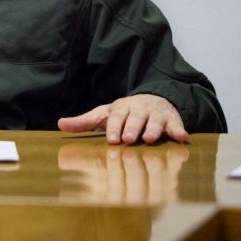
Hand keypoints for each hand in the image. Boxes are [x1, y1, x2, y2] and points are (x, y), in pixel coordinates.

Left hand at [57, 94, 187, 144]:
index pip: (116, 117)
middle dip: (132, 128)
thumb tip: (59, 124)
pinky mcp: (172, 119)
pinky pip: (176, 124)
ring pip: (155, 121)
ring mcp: (156, 113)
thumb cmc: (124, 113)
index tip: (112, 140)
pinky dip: (178, 129)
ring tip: (150, 139)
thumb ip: (84, 122)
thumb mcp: (104, 115)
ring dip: (153, 129)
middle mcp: (138, 109)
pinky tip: (181, 137)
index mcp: (121, 108)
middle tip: (128, 139)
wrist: (153, 100)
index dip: (114, 127)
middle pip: (135, 118)